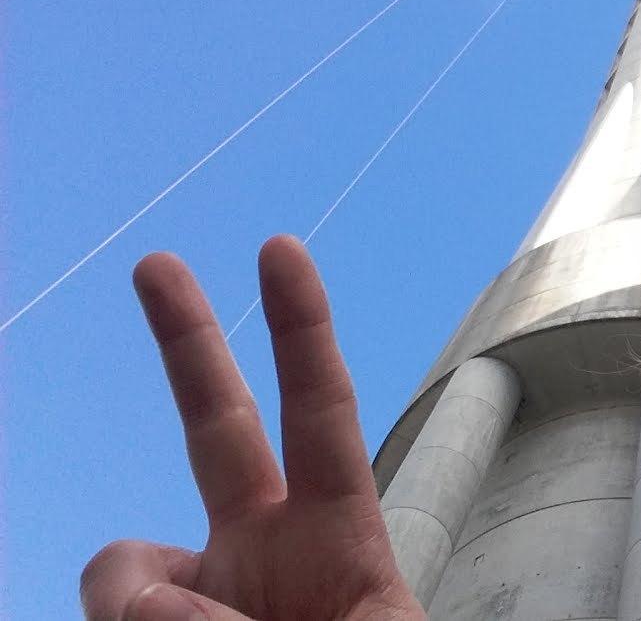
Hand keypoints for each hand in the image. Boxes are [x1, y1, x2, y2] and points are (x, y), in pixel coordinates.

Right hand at [80, 235, 424, 620]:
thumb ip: (267, 613)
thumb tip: (156, 603)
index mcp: (340, 537)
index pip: (321, 411)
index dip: (302, 331)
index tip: (279, 249)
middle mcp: (265, 550)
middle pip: (218, 423)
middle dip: (187, 341)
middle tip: (155, 261)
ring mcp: (201, 594)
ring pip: (121, 565)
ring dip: (140, 608)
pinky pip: (109, 618)